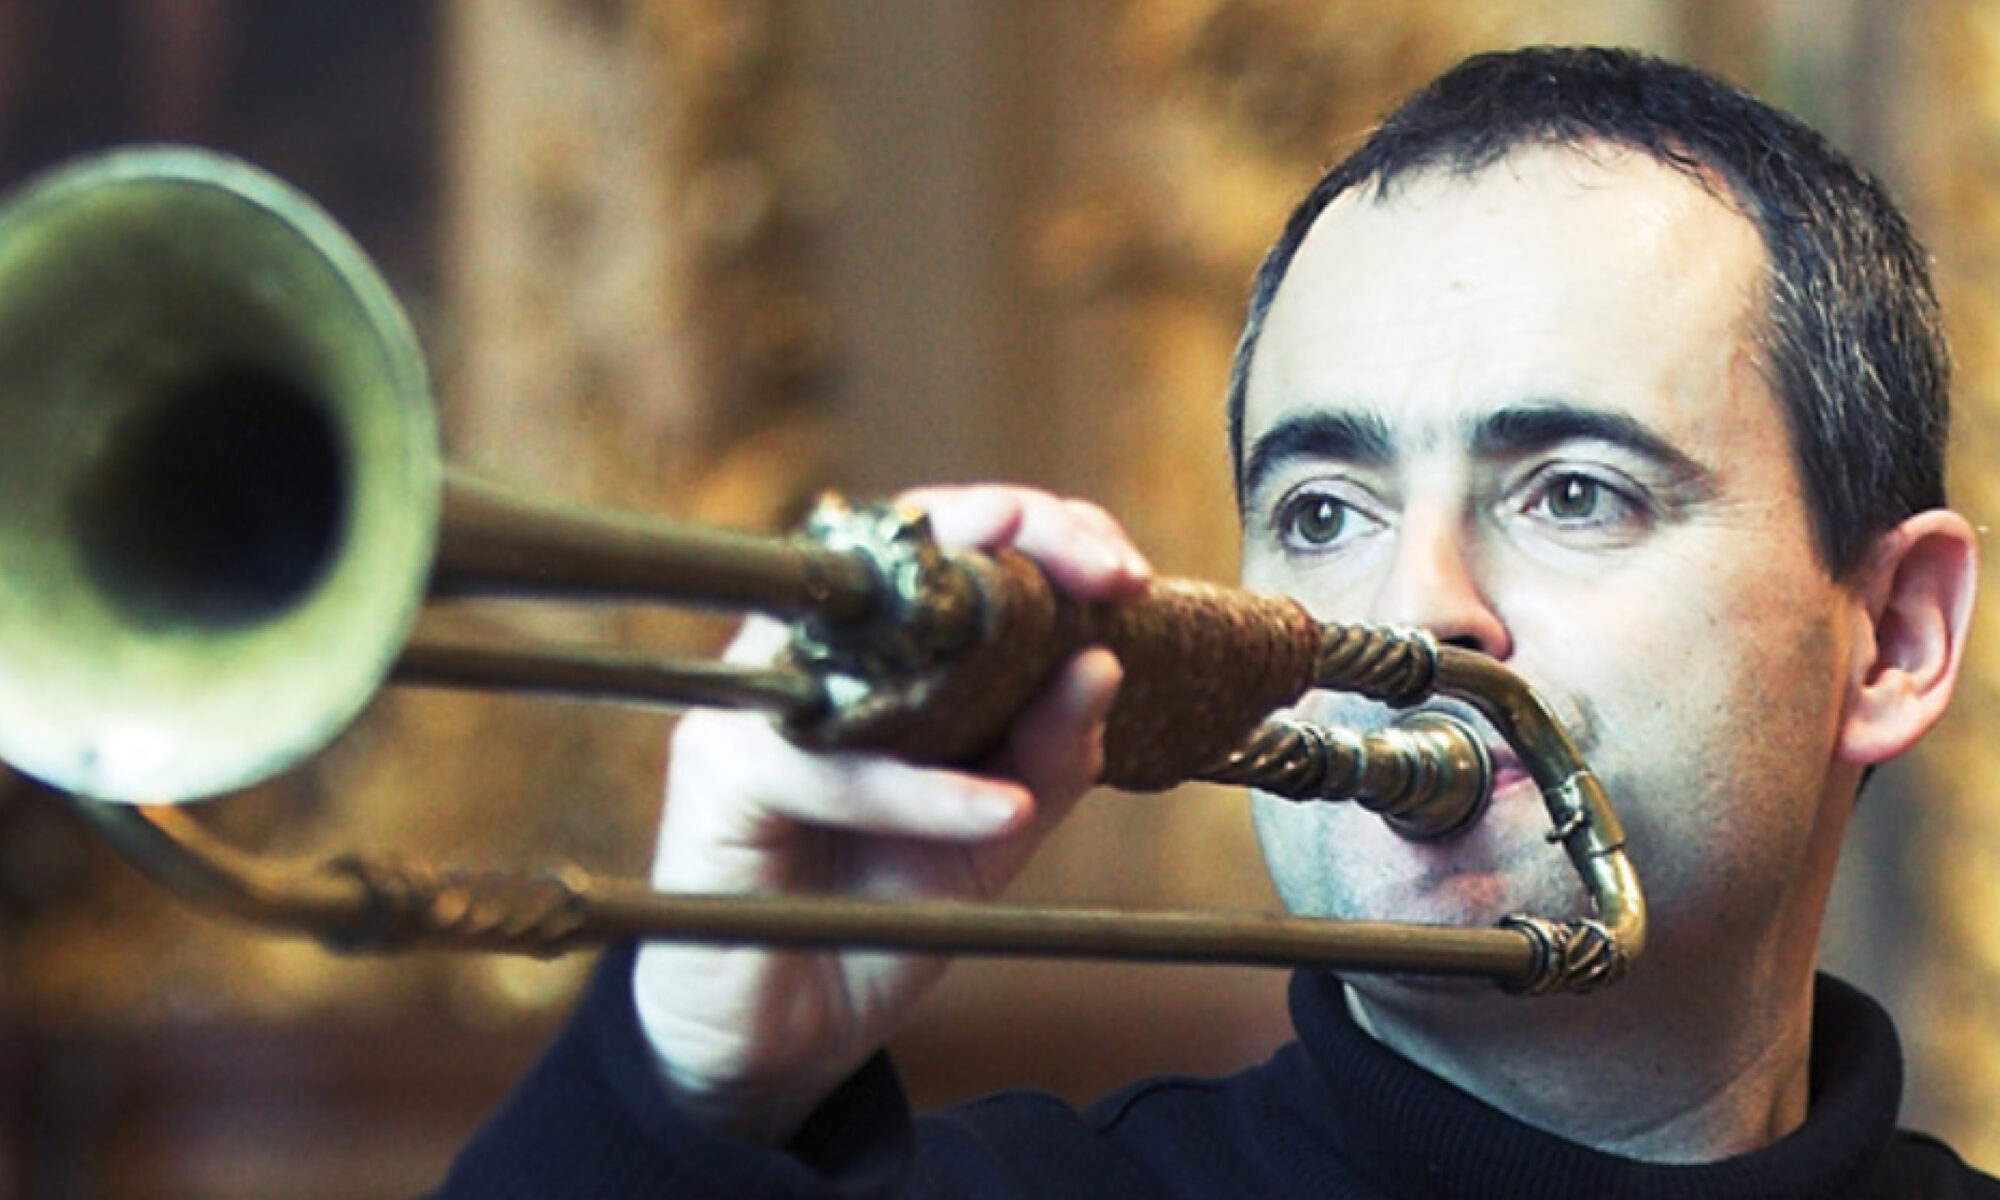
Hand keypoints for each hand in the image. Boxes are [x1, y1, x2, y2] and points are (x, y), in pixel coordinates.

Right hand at [631, 485, 1150, 1144]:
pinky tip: (999, 813)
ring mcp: (758, 701)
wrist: (788, 1034)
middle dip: (1020, 534)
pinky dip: (923, 794)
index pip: (951, 542)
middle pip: (903, 541)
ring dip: (985, 645)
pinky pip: (830, 767)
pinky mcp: (718, 772)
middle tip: (1110, 578)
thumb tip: (1105, 659)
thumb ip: (1050, 752)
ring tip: (1083, 676)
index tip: (1128, 573)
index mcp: (877, 649)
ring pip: (870, 635)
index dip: (1041, 529)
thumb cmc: (877, 911)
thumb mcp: (995, 831)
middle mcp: (811, 652)